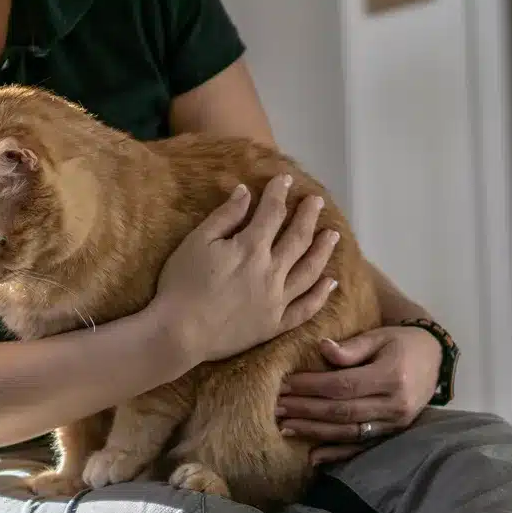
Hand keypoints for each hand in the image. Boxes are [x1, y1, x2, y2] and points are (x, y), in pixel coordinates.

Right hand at [152, 174, 340, 365]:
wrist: (179, 333)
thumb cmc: (181, 284)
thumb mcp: (197, 242)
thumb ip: (225, 216)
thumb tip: (245, 192)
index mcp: (251, 248)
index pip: (272, 213)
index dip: (279, 193)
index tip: (286, 179)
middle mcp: (271, 271)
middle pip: (298, 238)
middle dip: (309, 216)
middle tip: (317, 202)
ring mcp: (276, 300)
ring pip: (309, 271)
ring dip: (323, 250)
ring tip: (332, 236)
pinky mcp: (275, 325)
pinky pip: (306, 309)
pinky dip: (321, 295)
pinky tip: (331, 283)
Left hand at [276, 325, 441, 463]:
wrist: (435, 360)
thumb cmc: (402, 343)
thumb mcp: (379, 336)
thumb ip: (351, 348)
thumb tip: (321, 348)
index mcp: (390, 376)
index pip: (343, 385)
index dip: (311, 387)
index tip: (285, 384)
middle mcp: (394, 404)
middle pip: (342, 411)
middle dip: (306, 410)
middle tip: (277, 408)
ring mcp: (394, 423)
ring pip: (348, 432)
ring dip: (315, 432)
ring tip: (286, 427)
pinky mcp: (393, 433)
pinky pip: (362, 446)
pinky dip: (337, 453)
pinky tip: (314, 457)